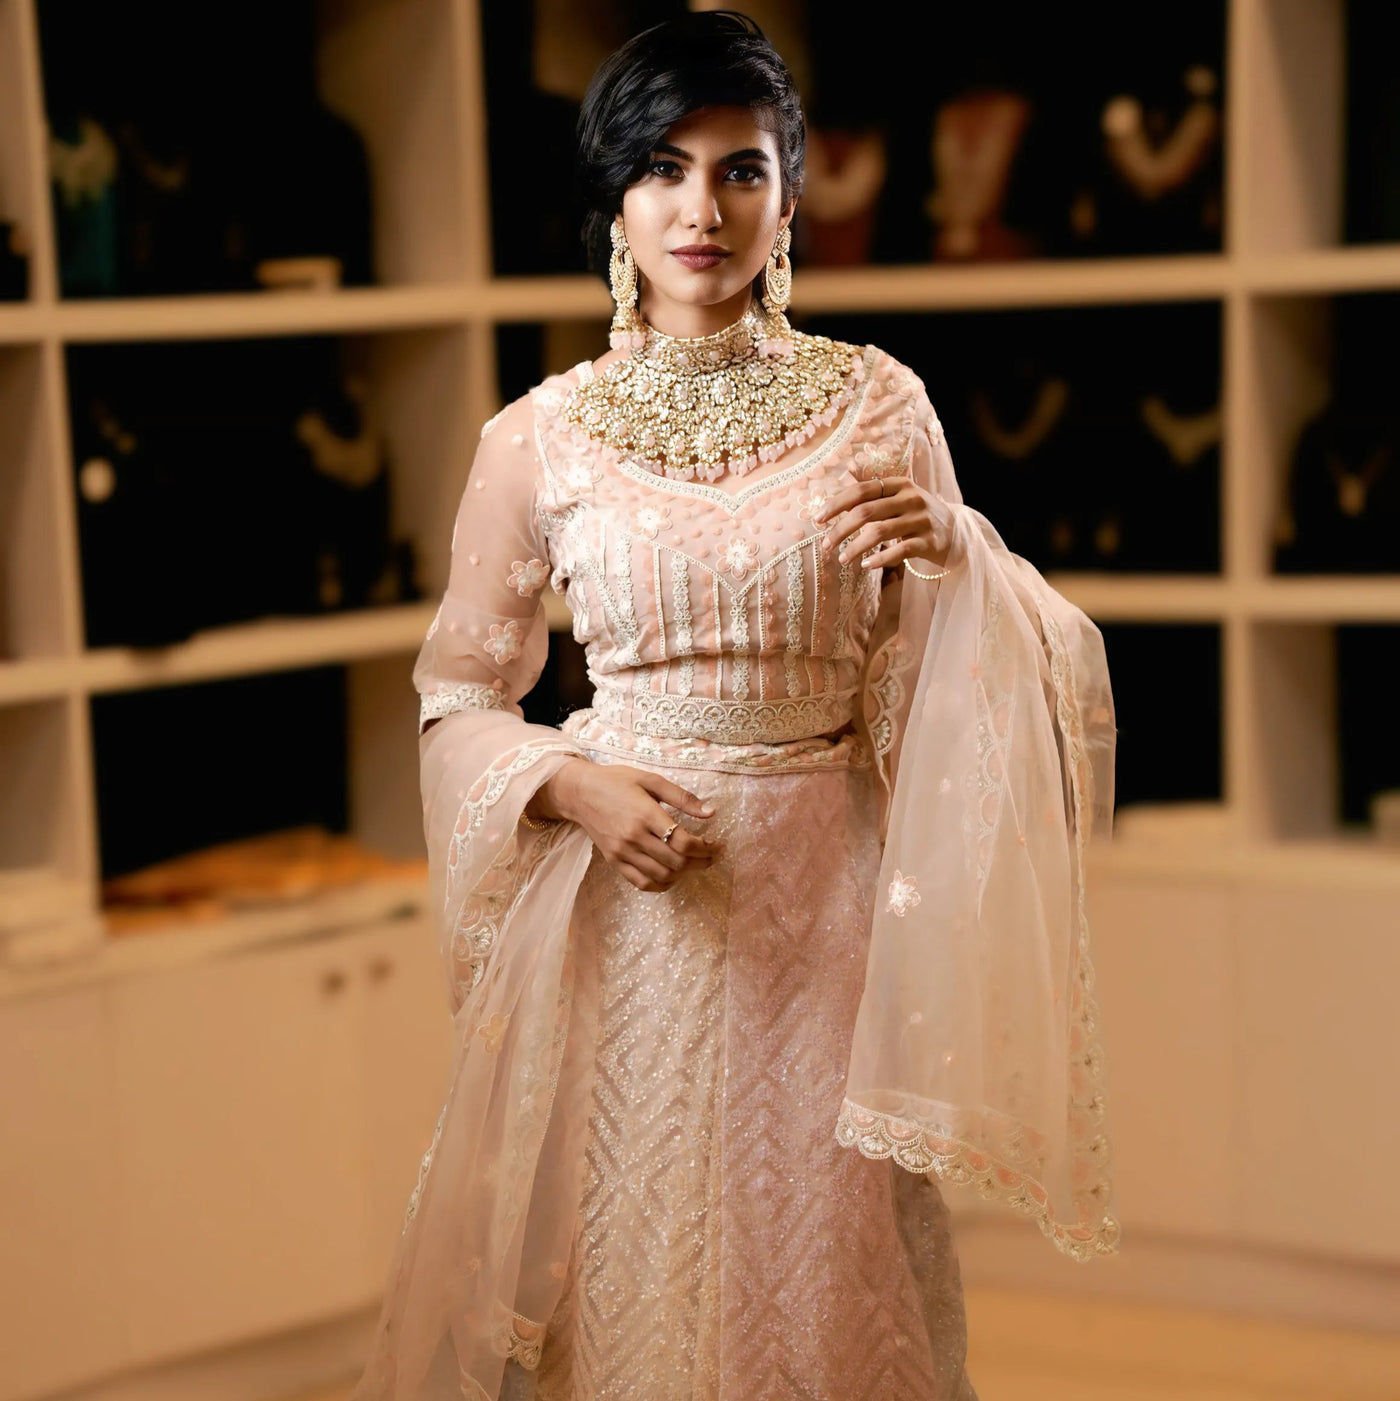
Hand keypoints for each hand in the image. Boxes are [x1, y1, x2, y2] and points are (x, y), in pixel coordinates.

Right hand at [534, 758, 721, 892]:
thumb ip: (682, 797)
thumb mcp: (650, 779)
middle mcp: (634, 837)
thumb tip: (711, 812)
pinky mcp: (614, 861)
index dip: (706, 847)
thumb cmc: (617, 781)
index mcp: (645, 814)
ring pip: (662, 875)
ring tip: (696, 863)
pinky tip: (673, 875)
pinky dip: (662, 884)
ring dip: (685, 873)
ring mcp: (623, 852)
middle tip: (713, 855)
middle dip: (702, 862)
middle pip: (676, 861)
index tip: (717, 845)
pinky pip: (642, 883)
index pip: (682, 841)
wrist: (579, 793)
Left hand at [815, 473, 951, 572]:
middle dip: (841, 529)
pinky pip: (900, 551)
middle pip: (866, 512)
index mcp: (899, 484)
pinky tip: (865, 565)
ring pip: (879, 532)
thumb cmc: (917, 514)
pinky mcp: (929, 542)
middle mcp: (911, 499)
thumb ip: (875, 490)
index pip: (861, 490)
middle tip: (826, 544)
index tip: (818, 519)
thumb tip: (845, 473)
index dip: (837, 504)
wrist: (956, 532)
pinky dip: (879, 559)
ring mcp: (921, 520)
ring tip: (841, 559)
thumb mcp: (899, 496)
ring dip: (855, 547)